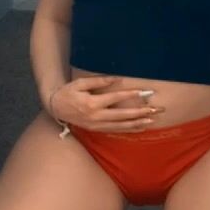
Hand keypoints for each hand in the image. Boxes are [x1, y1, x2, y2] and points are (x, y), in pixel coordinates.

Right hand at [48, 76, 164, 132]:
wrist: (55, 108)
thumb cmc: (68, 93)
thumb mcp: (80, 83)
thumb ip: (98, 81)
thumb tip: (116, 78)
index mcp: (91, 103)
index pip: (114, 98)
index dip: (129, 95)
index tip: (143, 92)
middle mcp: (96, 116)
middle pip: (122, 115)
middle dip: (139, 112)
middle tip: (154, 109)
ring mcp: (97, 125)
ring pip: (121, 126)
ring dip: (137, 123)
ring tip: (151, 120)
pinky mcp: (97, 130)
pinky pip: (116, 131)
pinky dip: (129, 130)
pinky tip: (140, 127)